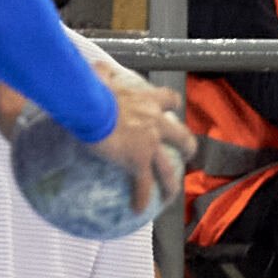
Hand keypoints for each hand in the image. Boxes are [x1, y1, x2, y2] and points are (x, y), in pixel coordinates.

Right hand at [87, 68, 191, 214]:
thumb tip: (92, 68)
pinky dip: (143, 198)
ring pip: (168, 168)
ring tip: (170, 194)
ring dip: (172, 182)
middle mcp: (155, 122)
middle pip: (181, 137)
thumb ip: (100, 73)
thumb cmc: (92, 89)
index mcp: (147, 100)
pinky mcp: (138, 161)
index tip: (171, 109)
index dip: (171, 104)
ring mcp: (150, 144)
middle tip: (185, 154)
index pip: (169, 99)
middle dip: (186, 147)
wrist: (92, 107)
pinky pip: (144, 184)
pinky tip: (139, 209)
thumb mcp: (98, 76)